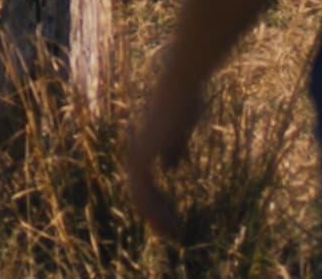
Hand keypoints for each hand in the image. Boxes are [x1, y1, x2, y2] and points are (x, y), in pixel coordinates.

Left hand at [124, 70, 203, 239]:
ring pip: (139, 197)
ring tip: (172, 233)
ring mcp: (137, 155)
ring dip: (155, 217)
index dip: (159, 203)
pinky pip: (142, 191)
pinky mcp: (142, 156)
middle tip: (172, 234)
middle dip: (156, 215)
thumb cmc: (184, 103)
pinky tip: (168, 220)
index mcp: (146, 148)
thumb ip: (175, 149)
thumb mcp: (180, 131)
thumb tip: (172, 168)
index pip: (146, 184)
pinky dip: (154, 208)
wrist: (180, 89)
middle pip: (140, 194)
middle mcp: (136, 153)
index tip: (175, 218)